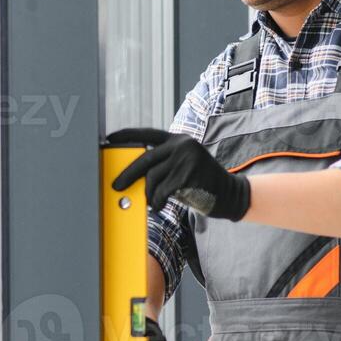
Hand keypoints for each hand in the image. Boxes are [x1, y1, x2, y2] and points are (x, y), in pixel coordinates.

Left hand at [107, 128, 250, 220]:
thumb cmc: (202, 184)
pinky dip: (157, 202)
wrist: (230, 194)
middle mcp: (181, 144)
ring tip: (152, 203)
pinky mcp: (188, 175)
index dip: (126, 135)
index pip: (147, 133)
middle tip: (116, 186)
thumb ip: (163, 165)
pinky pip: (162, 191)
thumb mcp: (183, 166)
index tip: (109, 139)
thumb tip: (133, 175)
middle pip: (145, 158)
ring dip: (148, 195)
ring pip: (152, 178)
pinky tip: (160, 206)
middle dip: (127, 174)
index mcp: (178, 139)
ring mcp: (186, 158)